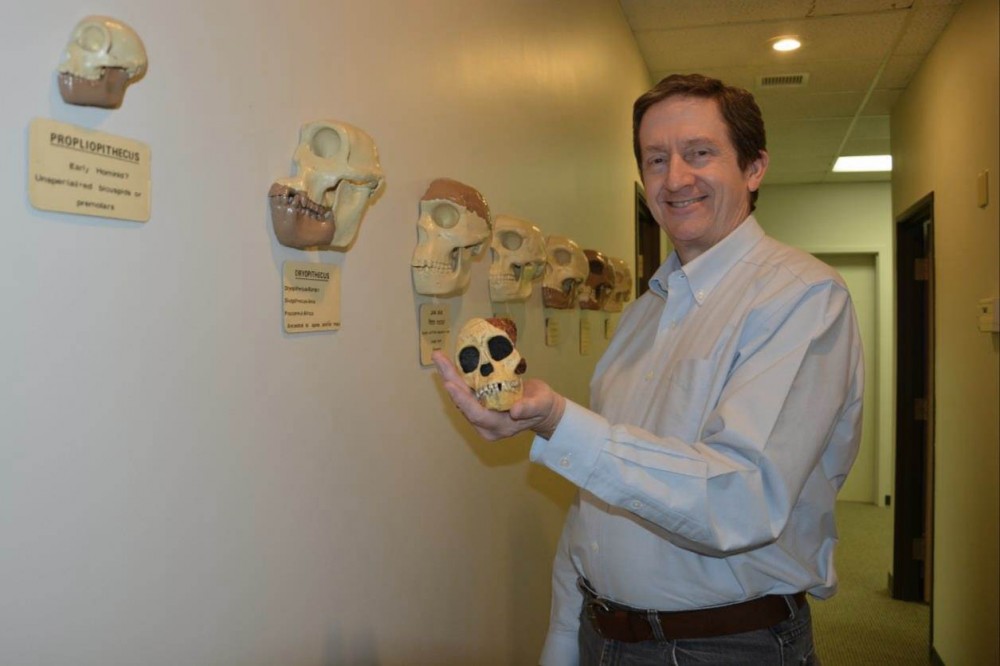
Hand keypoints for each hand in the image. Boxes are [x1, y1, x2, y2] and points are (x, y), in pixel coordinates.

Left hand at [431, 350, 565, 440]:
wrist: (542, 408)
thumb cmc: (543, 406)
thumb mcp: (542, 405)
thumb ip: (529, 408)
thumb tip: (515, 410)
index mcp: (499, 427)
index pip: (477, 414)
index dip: (462, 400)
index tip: (450, 384)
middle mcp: (485, 423)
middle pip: (463, 402)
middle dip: (450, 380)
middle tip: (439, 360)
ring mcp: (481, 413)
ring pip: (461, 395)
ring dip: (449, 375)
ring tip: (439, 357)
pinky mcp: (480, 402)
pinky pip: (465, 390)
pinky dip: (456, 375)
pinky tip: (448, 361)